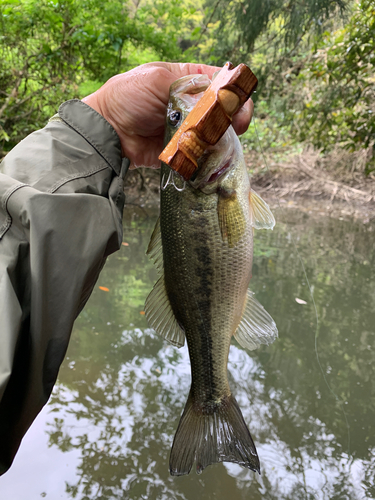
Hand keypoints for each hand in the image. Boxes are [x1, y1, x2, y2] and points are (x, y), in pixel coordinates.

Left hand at [82, 62, 253, 168]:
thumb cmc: (127, 97)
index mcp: (189, 79)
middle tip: (236, 129)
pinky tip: (209, 157)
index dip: (235, 94)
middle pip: (225, 111)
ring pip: (218, 134)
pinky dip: (209, 157)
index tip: (239, 108)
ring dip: (222, 140)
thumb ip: (189, 86)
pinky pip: (204, 154)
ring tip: (218, 144)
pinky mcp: (185, 151)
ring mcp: (190, 129)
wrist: (109, 132)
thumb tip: (217, 102)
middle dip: (233, 119)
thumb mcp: (157, 79)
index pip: (223, 83)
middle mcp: (193, 104)